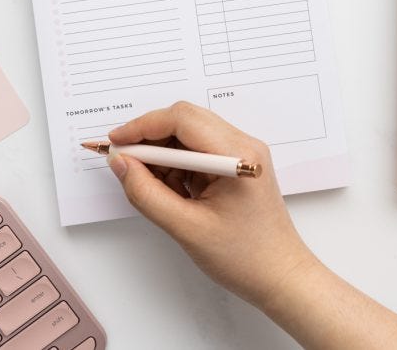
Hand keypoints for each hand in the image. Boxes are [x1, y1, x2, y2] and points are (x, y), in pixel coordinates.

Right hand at [107, 101, 315, 307]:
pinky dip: (176, 166)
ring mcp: (240, 154)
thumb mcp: (187, 228)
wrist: (280, 276)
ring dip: (163, 155)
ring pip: (188, 136)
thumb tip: (121, 163)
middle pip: (185, 121)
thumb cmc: (246, 258)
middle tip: (124, 161)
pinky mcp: (235, 165)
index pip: (182, 120)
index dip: (143, 127)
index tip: (116, 143)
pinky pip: (196, 152)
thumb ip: (147, 193)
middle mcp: (242, 146)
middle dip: (150, 138)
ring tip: (154, 189)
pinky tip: (171, 193)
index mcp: (237, 155)